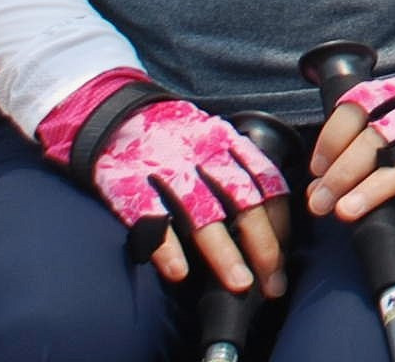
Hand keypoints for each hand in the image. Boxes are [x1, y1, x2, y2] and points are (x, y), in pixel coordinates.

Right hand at [40, 78, 290, 290]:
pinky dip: (167, 246)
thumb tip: (267, 216)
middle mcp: (202, 153)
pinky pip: (151, 217)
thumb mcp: (208, 138)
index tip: (285, 257)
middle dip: (263, 244)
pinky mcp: (128, 182)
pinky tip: (179, 273)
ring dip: (223, 252)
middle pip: (243, 200)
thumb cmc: (168, 135)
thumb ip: (235, 167)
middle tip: (273, 283)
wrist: (110, 111)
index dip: (280, 221)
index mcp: (225, 142)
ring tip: (239, 283)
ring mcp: (165, 167)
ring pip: (202, 213)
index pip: (267, 181)